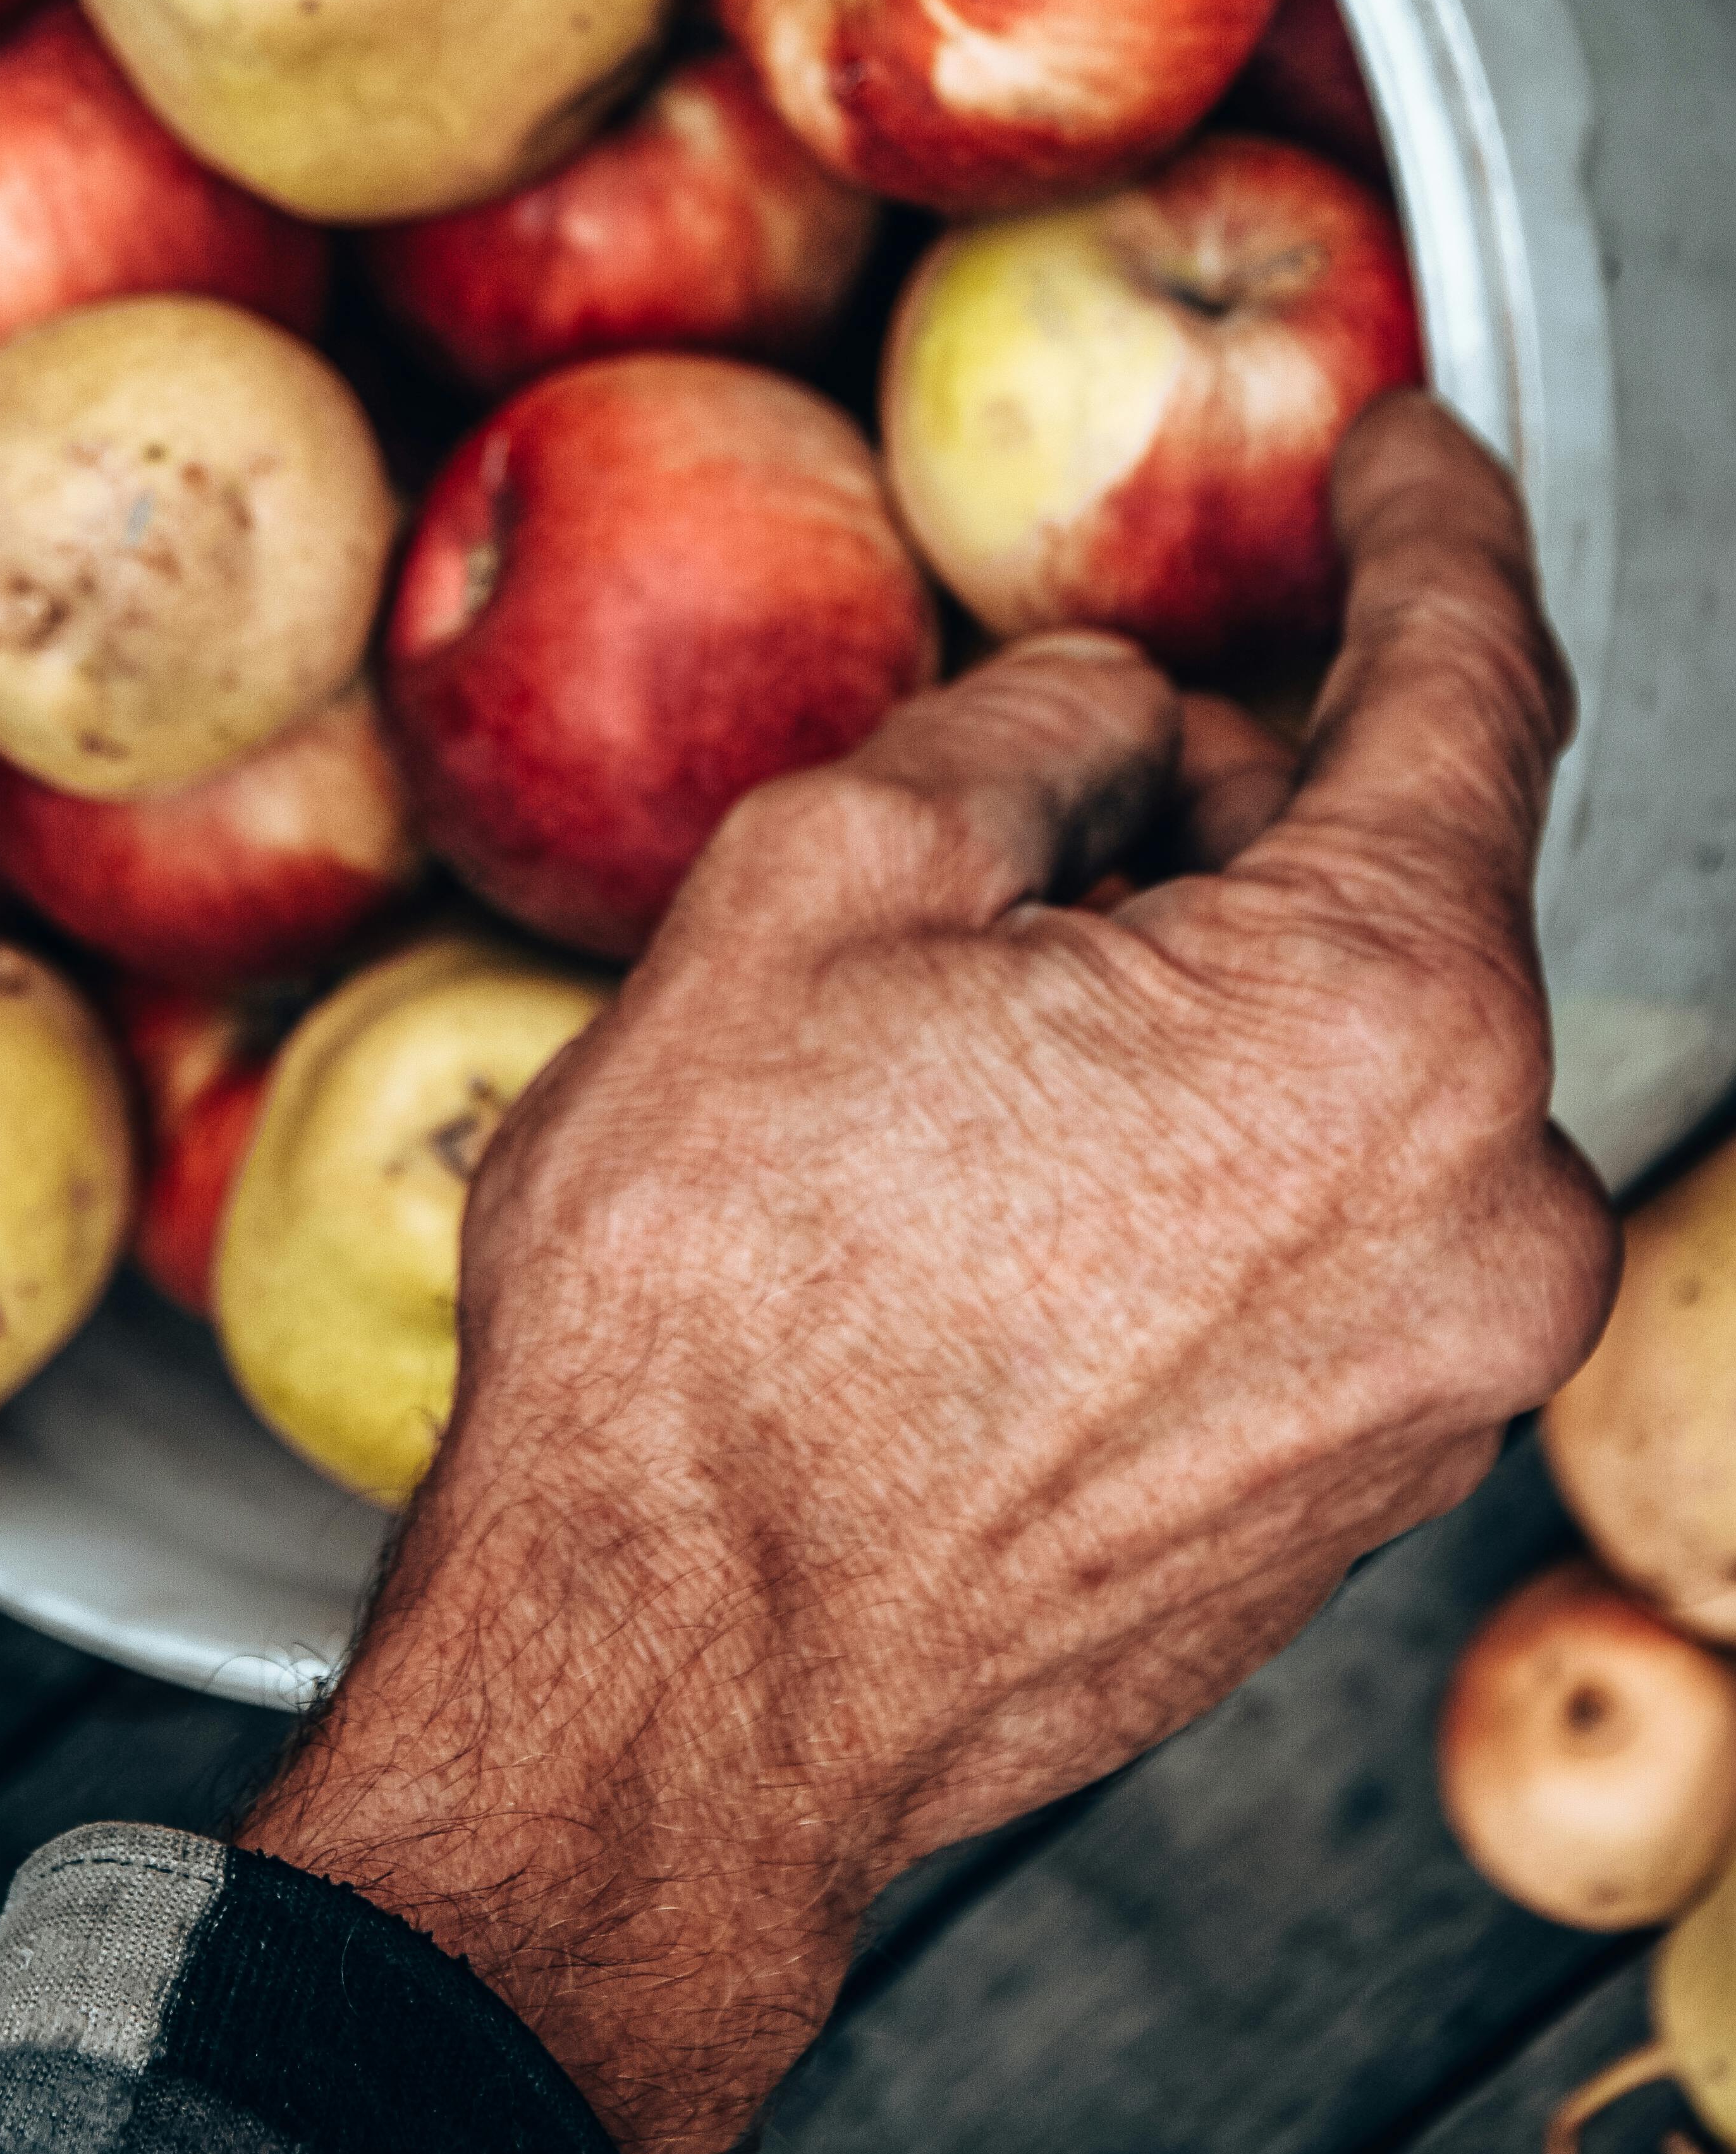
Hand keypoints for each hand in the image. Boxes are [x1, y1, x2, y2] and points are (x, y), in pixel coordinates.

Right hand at [241, 395, 1615, 2153]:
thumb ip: (1025, 729)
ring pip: (1361, 1059)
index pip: (1474, 682)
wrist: (673, 1699)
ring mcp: (1439, 1372)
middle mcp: (1479, 1203)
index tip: (1404, 454)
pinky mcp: (1362, 1485)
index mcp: (1382, 1013)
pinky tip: (1021, 1166)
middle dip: (1241, 789)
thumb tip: (1121, 720)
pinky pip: (1333, 1220)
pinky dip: (1218, 1136)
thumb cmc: (713, 1314)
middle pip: (1402, 883)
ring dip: (1210, 978)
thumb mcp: (811, 884)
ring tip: (972, 1019)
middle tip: (1051, 773)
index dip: (1429, 528)